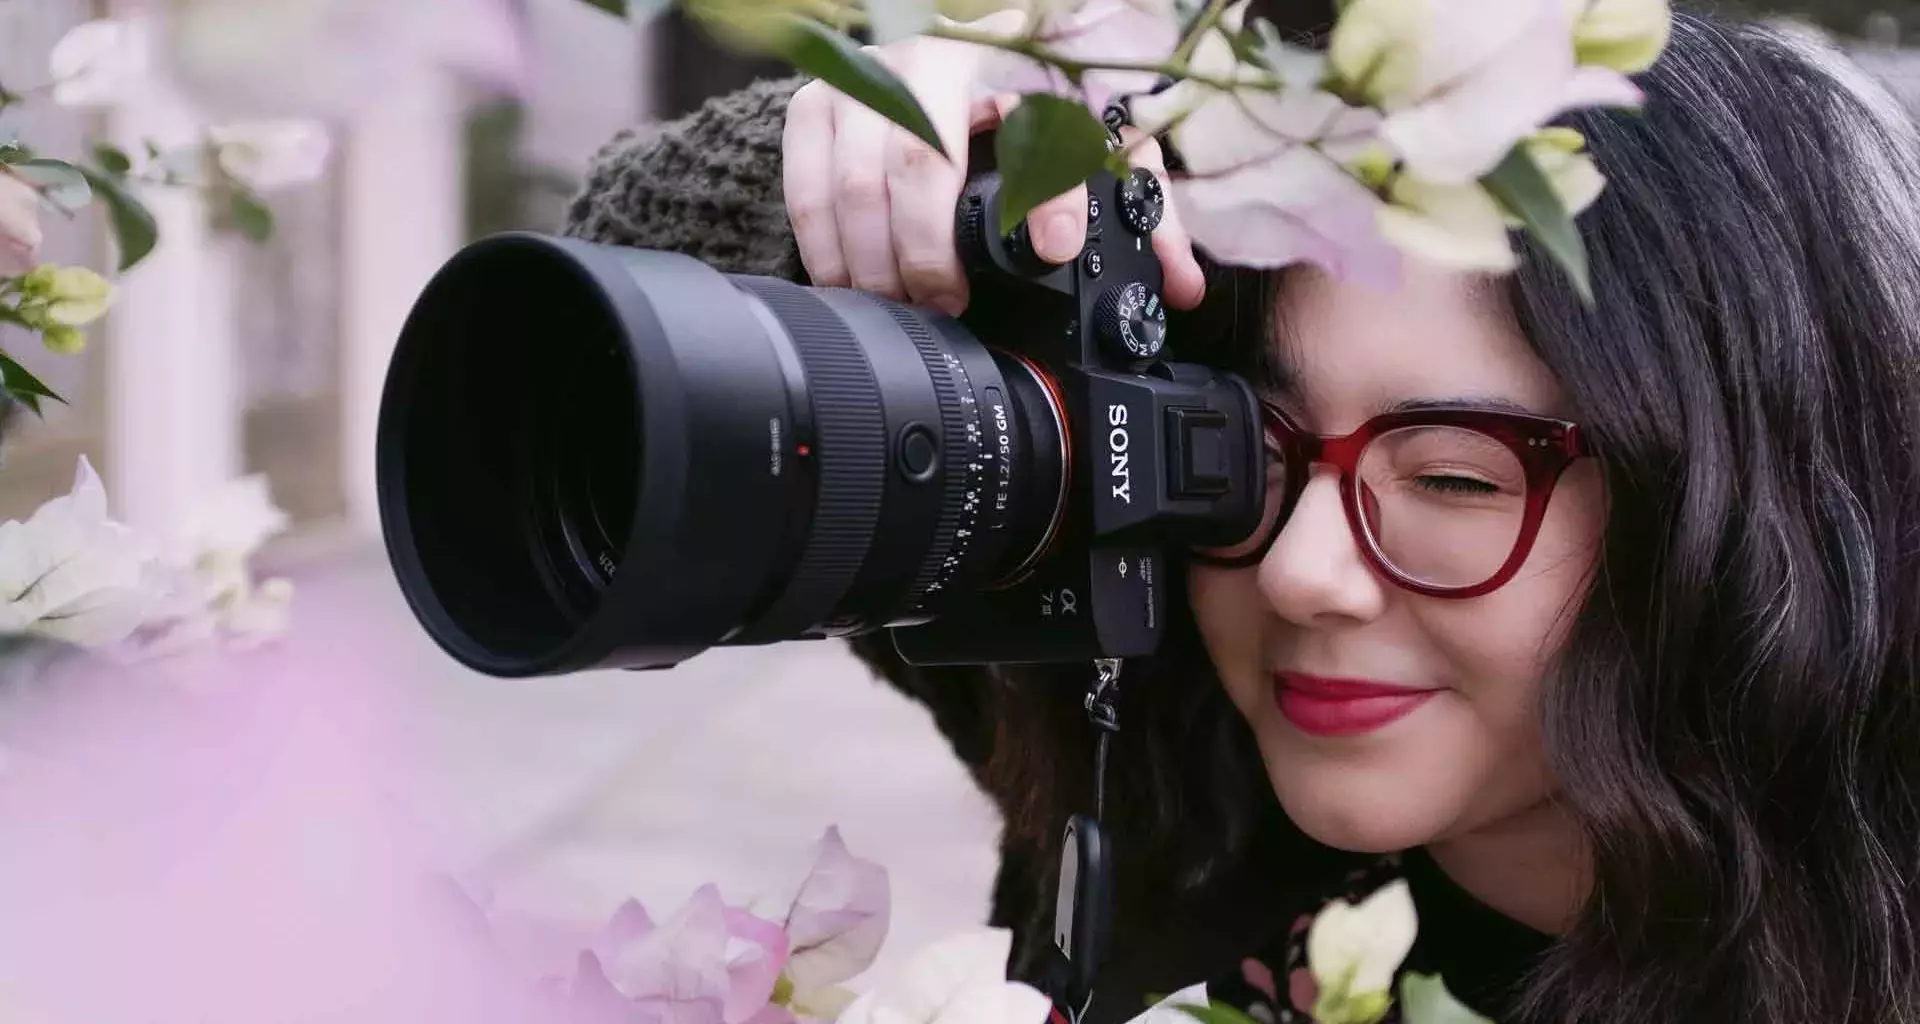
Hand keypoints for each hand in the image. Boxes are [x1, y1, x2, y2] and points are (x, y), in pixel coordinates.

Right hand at [781, 26, 1206, 317]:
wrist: (970, 43)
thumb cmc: (1043, 101)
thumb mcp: (1106, 143)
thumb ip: (1148, 213)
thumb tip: (1179, 286)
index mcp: (1025, 65)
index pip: (1036, 124)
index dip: (1047, 193)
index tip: (1056, 250)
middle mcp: (943, 61)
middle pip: (921, 161)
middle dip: (926, 250)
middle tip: (946, 307)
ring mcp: (876, 79)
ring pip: (853, 175)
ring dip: (872, 256)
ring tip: (898, 306)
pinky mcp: (824, 102)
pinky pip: (806, 178)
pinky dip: (822, 241)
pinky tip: (848, 282)